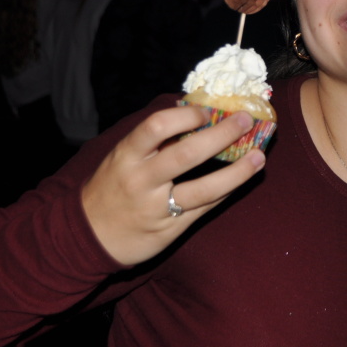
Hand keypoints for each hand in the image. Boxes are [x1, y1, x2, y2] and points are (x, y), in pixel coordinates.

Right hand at [81, 106, 266, 265]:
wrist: (87, 236)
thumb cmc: (110, 187)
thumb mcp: (121, 158)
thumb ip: (152, 141)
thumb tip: (192, 111)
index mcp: (126, 156)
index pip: (155, 127)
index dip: (184, 115)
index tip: (206, 110)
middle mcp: (141, 181)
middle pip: (186, 155)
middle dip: (221, 135)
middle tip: (246, 120)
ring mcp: (157, 208)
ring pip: (203, 189)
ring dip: (236, 172)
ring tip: (259, 157)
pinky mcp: (170, 229)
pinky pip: (205, 208)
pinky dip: (227, 192)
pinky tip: (243, 179)